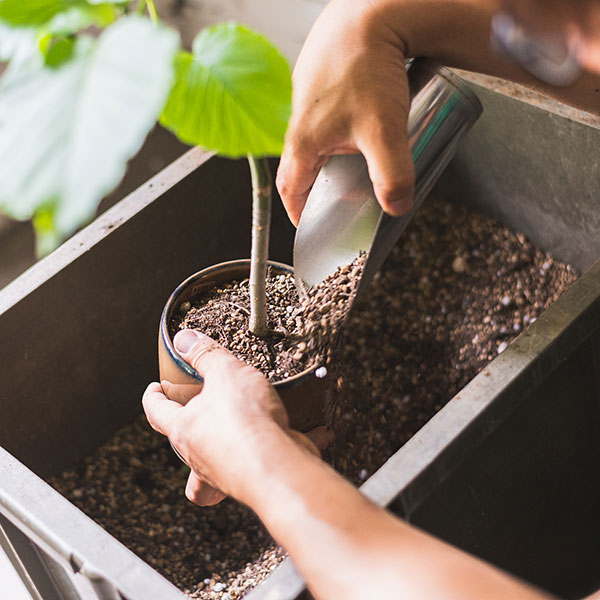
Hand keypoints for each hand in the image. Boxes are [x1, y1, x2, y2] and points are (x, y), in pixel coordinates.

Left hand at [143, 329, 331, 505]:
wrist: (278, 466)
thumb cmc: (245, 422)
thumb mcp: (225, 373)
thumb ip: (205, 354)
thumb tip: (184, 339)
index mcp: (185, 428)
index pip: (157, 411)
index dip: (154, 397)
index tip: (155, 388)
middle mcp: (201, 455)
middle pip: (184, 444)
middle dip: (190, 428)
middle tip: (202, 410)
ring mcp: (227, 471)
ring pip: (219, 462)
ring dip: (232, 443)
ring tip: (252, 424)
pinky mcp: (259, 476)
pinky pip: (272, 457)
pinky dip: (290, 441)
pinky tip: (314, 429)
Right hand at [276, 0, 414, 225]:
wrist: (369, 10)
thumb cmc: (366, 66)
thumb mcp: (384, 131)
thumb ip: (391, 176)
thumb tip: (395, 207)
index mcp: (303, 140)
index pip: (290, 189)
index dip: (299, 211)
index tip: (311, 223)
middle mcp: (300, 119)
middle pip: (302, 164)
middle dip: (320, 184)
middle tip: (341, 195)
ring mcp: (309, 96)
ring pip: (315, 137)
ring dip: (331, 153)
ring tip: (358, 159)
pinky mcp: (324, 77)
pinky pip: (326, 112)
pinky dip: (340, 126)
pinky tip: (363, 120)